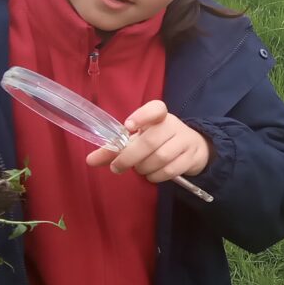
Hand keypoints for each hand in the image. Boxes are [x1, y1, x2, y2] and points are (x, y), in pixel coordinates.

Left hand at [85, 100, 211, 181]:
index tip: (128, 125)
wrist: (194, 148)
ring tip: (138, 169)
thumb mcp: (139, 139)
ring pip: (160, 157)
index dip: (142, 115)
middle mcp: (173, 125)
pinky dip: (156, 176)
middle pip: (150, 141)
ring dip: (143, 168)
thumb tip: (90, 160)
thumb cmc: (160, 141)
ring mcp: (184, 141)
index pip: (155, 108)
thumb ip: (114, 149)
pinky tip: (151, 175)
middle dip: (129, 157)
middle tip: (116, 167)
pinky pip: (171, 170)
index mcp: (159, 116)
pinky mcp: (191, 157)